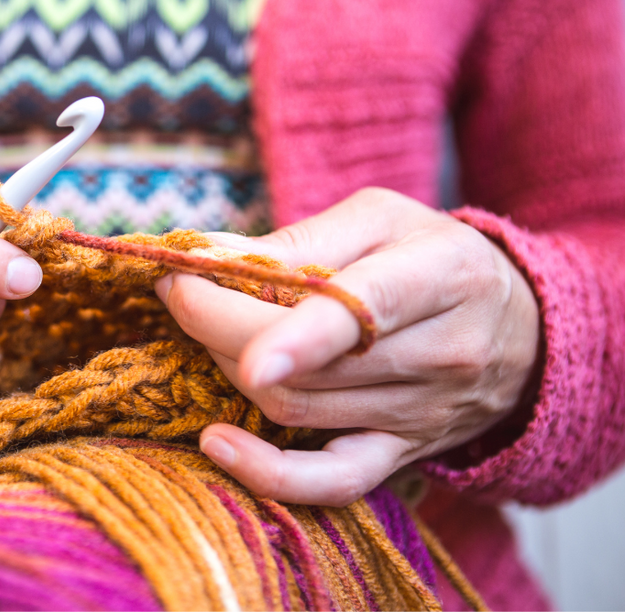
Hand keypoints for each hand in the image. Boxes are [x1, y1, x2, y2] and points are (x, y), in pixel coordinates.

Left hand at [155, 187, 539, 505]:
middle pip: (308, 366)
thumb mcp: (382, 219)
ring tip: (204, 329)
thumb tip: (205, 253)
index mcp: (441, 277)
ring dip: (229, 369)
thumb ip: (298, 237)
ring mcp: (421, 415)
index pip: (360, 310)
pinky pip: (331, 482)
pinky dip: (268, 473)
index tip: (192, 297)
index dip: (281, 323)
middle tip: (177, 288)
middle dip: (218, 326)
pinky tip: (216, 441)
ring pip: (299, 410)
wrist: (524, 333)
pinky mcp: (401, 456)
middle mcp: (440, 354)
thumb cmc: (436, 259)